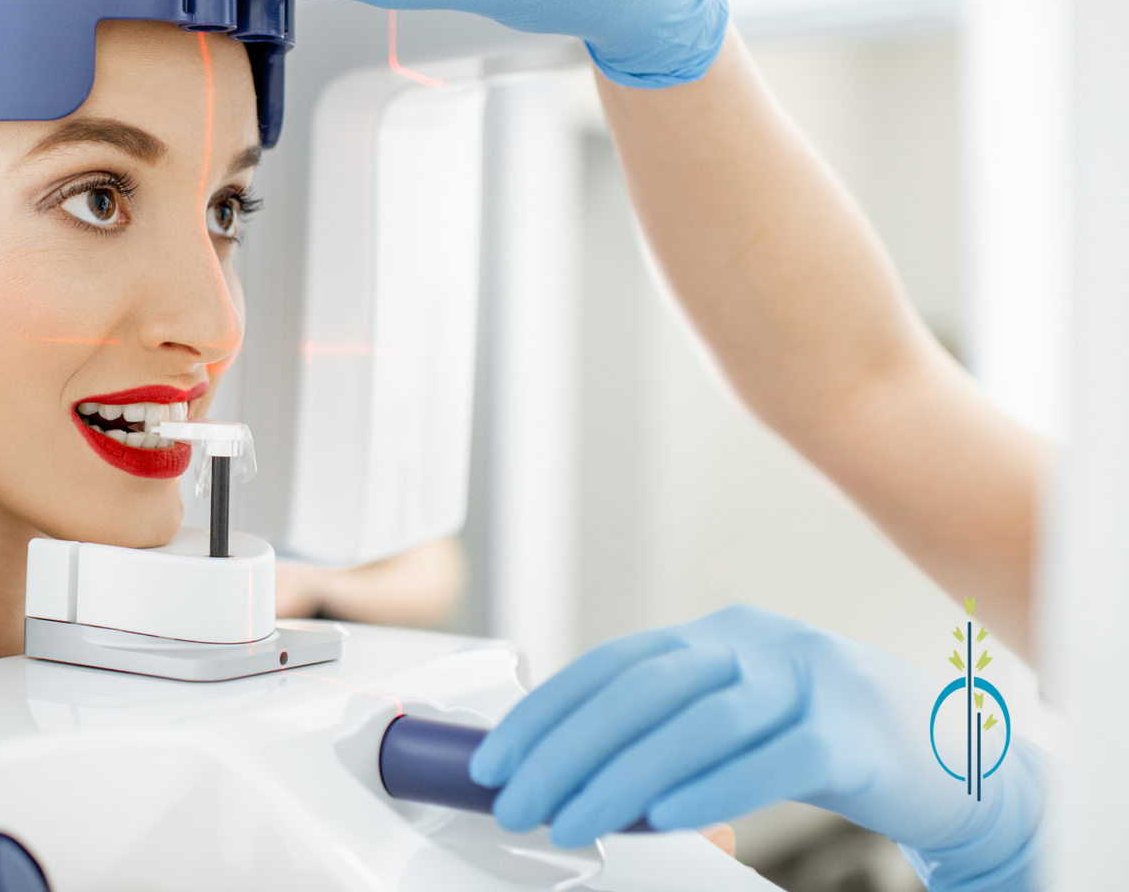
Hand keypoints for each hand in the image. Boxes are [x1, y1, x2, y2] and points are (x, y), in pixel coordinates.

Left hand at [468, 605, 1044, 891]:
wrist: (958, 763)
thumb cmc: (832, 744)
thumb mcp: (742, 719)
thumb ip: (670, 733)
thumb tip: (572, 772)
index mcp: (720, 635)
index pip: (613, 665)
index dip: (548, 711)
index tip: (497, 759)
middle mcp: (758, 644)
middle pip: (642, 690)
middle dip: (567, 748)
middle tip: (518, 801)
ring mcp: (810, 682)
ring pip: (697, 724)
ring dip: (622, 776)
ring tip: (571, 819)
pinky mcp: (855, 735)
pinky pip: (772, 760)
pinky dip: (713, 789)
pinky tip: (666, 820)